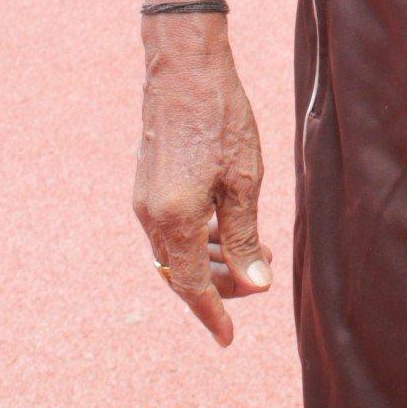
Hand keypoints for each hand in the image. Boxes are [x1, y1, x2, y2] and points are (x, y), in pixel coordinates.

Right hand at [132, 22, 271, 346]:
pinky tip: (226, 227)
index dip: (213, 314)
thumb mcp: (244, 178)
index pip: (193, 286)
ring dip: (211, 261)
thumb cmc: (221, 117)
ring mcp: (145, 201)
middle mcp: (151, 216)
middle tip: (261, 275)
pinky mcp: (147, 186)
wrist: (184, 68)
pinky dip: (198, 239)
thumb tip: (256, 284)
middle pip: (184, 274)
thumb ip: (245, 234)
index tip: (228, 339)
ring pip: (176, 253)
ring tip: (253, 250)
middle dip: (221, 285)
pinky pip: (170, 231)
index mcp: (175, 219)